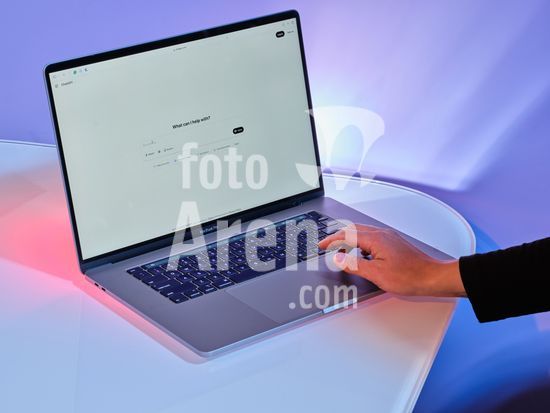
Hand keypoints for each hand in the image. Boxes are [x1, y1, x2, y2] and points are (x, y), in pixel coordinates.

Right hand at [318, 224, 465, 296]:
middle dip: (337, 237)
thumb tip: (338, 258)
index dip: (331, 240)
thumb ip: (354, 265)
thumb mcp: (377, 274)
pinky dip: (359, 243)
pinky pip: (371, 238)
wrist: (432, 277)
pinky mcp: (393, 244)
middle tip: (327, 246)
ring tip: (341, 252)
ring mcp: (389, 238)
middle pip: (353, 230)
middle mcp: (382, 234)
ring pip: (362, 233)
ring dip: (348, 240)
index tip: (321, 245)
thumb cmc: (411, 276)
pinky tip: (360, 255)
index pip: (346, 235)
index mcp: (376, 239)